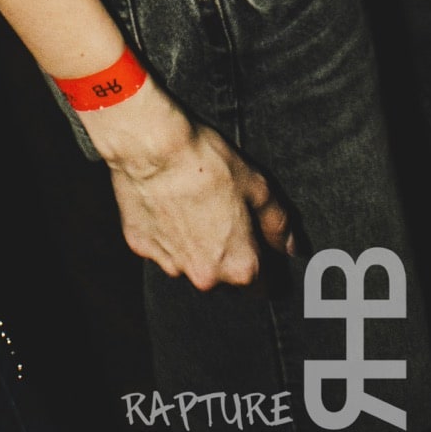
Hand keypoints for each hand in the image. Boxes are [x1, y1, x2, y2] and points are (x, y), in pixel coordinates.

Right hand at [91, 79, 295, 287]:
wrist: (150, 145)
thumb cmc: (204, 163)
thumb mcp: (257, 186)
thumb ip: (278, 223)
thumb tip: (291, 245)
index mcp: (240, 266)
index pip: (261, 286)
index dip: (261, 263)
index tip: (254, 244)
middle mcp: (204, 275)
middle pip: (222, 276)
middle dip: (223, 252)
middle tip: (220, 214)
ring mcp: (168, 263)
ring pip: (188, 262)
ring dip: (191, 244)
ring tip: (189, 205)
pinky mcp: (140, 246)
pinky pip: (158, 246)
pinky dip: (162, 232)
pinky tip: (165, 203)